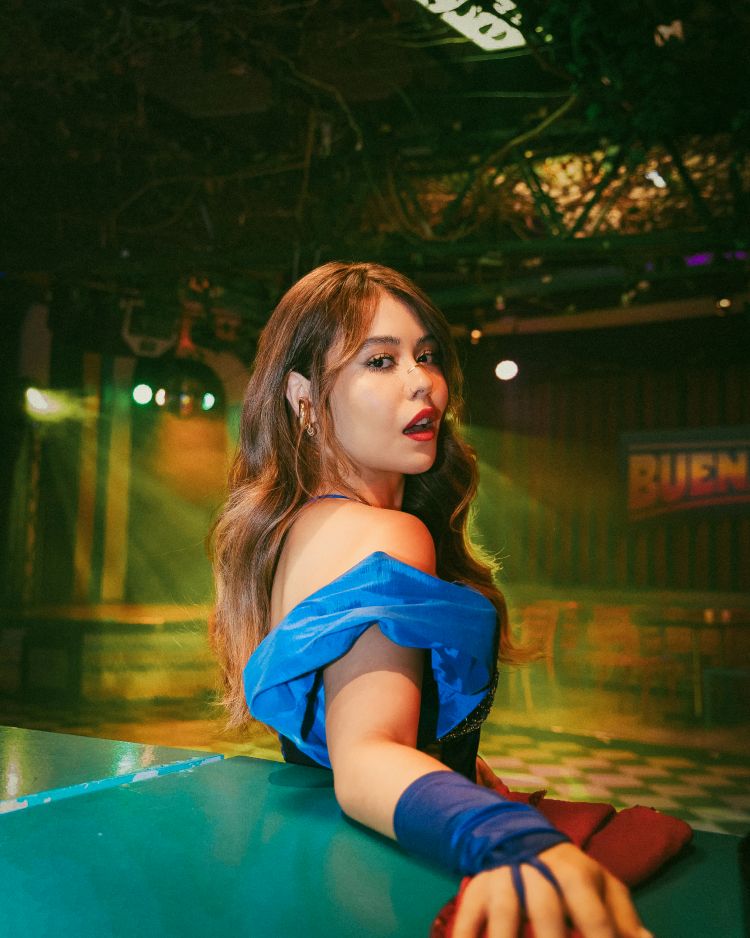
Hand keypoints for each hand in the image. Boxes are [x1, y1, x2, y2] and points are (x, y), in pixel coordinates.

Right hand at [452, 842, 651, 937]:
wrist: (519, 838)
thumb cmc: (569, 875)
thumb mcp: (602, 886)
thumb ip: (624, 919)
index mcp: (574, 871)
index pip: (591, 911)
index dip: (600, 937)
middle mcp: (537, 871)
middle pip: (545, 908)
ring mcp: (503, 878)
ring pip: (503, 912)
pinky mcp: (477, 889)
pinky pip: (468, 916)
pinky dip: (466, 935)